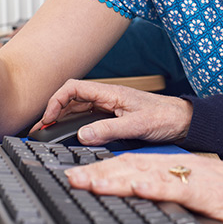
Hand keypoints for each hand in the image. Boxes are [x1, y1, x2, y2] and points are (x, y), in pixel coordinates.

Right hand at [35, 79, 192, 144]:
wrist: (183, 121)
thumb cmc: (165, 117)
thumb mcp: (137, 125)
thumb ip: (109, 130)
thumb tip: (83, 135)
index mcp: (110, 93)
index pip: (74, 88)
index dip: (56, 100)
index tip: (48, 119)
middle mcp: (107, 98)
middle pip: (71, 99)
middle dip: (52, 112)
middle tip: (39, 130)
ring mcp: (109, 107)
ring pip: (77, 109)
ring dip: (61, 119)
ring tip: (47, 133)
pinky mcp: (113, 117)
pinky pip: (87, 118)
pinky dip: (73, 125)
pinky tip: (68, 135)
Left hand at [65, 153, 222, 223]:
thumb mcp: (189, 193)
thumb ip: (164, 192)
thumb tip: (134, 195)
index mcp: (170, 168)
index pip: (129, 165)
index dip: (100, 169)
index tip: (75, 176)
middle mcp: (175, 167)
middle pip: (129, 166)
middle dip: (97, 172)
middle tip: (70, 179)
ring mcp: (188, 177)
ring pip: (146, 173)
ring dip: (115, 177)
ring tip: (90, 182)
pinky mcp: (203, 190)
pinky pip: (175, 187)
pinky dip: (154, 186)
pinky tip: (136, 187)